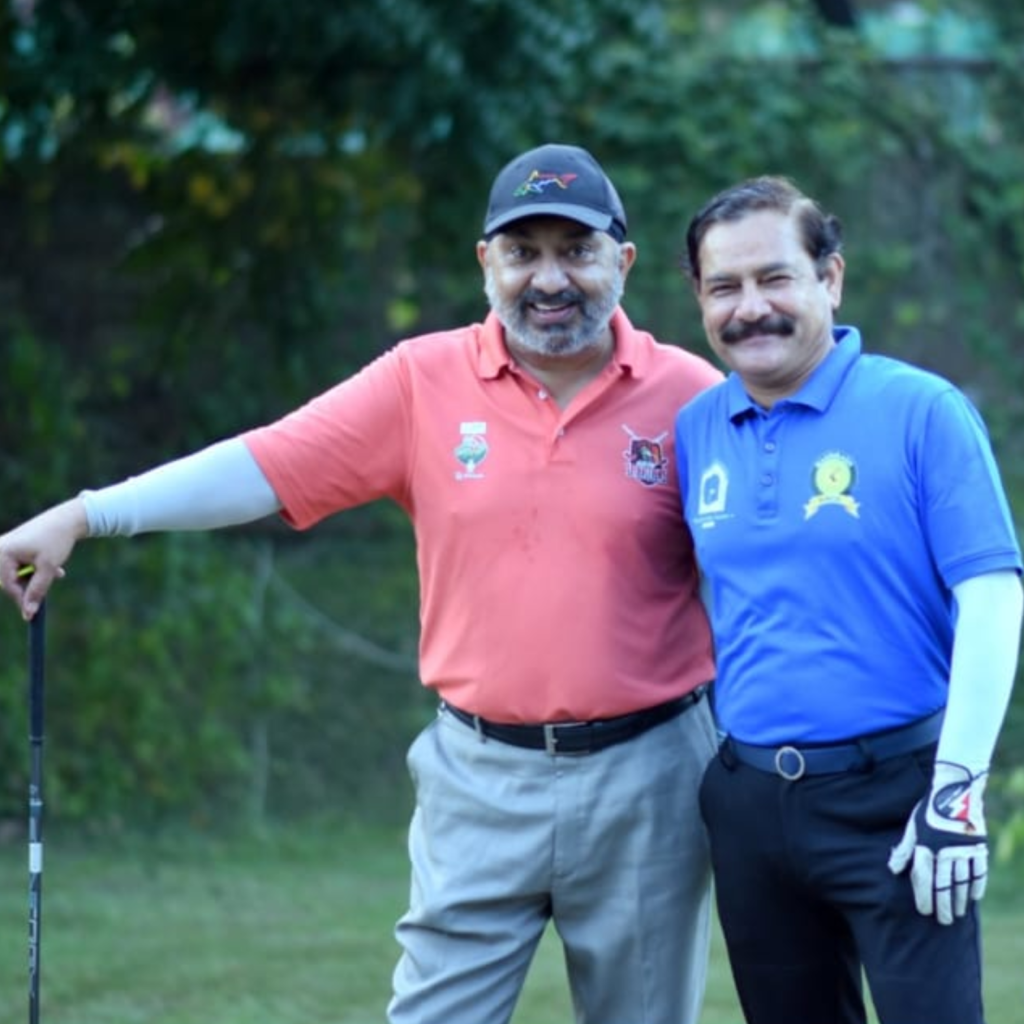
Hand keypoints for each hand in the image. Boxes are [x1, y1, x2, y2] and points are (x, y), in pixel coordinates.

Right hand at [0, 498, 85, 618]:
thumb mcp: (48, 568)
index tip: (31, 615)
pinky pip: (20, 565)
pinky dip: (36, 569)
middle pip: (11, 580)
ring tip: (56, 572)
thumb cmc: (56, 540)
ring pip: (18, 573)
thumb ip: (37, 591)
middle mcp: (0, 548)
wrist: (68, 519)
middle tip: (48, 584)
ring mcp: (6, 546)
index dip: (22, 599)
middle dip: (30, 585)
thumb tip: (28, 613)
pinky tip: (55, 569)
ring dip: (36, 577)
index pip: (9, 584)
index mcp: (2, 552)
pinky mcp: (14, 546)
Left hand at [888, 760, 987, 925]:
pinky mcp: (978, 847)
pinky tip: (973, 898)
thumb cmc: (929, 811)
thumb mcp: (913, 826)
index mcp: (926, 844)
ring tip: (956, 913)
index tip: (924, 911)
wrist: (955, 791)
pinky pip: (978, 871)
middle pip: (943, 883)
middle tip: (943, 920)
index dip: (923, 895)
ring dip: (959, 899)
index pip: (924, 876)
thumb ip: (905, 849)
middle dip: (942, 904)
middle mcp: (944, 850)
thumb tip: (893, 869)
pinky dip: (976, 886)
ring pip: (961, 881)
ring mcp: (963, 849)